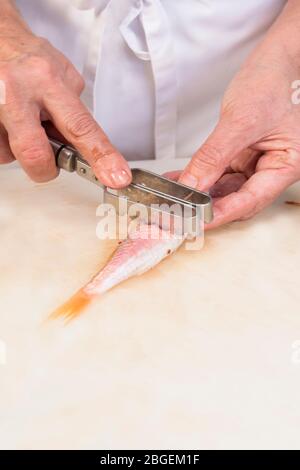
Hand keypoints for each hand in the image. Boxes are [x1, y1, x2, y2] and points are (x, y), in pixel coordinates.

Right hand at [0, 5, 130, 186]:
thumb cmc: (28, 58)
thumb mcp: (61, 76)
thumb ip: (73, 112)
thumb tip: (84, 146)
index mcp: (48, 80)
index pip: (81, 126)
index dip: (101, 156)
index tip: (117, 177)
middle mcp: (18, 92)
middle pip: (35, 154)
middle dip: (44, 169)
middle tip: (47, 162)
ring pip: (9, 155)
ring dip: (19, 149)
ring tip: (20, 122)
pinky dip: (5, 143)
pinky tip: (7, 122)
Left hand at [179, 1, 299, 227]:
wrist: (278, 58)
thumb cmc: (275, 81)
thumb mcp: (241, 121)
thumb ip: (214, 156)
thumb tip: (192, 185)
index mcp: (285, 166)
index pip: (249, 201)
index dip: (220, 215)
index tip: (194, 222)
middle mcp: (271, 169)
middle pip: (237, 200)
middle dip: (206, 208)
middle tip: (177, 214)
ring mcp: (256, 162)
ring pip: (225, 188)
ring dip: (199, 193)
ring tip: (172, 198)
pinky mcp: (242, 154)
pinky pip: (218, 171)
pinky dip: (199, 176)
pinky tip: (178, 179)